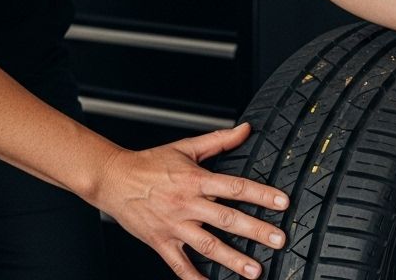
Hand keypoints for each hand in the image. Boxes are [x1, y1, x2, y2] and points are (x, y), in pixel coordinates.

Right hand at [91, 122, 288, 279]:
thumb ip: (219, 140)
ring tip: (255, 270)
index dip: (261, 194)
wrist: (113, 179)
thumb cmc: (149, 163)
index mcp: (195, 180)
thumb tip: (245, 129)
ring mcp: (174, 226)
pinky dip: (195, 279)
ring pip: (208, 245)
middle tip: (278, 240)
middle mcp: (187, 204)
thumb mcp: (186, 147)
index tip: (282, 203)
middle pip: (227, 219)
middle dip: (255, 231)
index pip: (235, 187)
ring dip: (233, 259)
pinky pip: (180, 265)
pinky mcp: (161, 242)